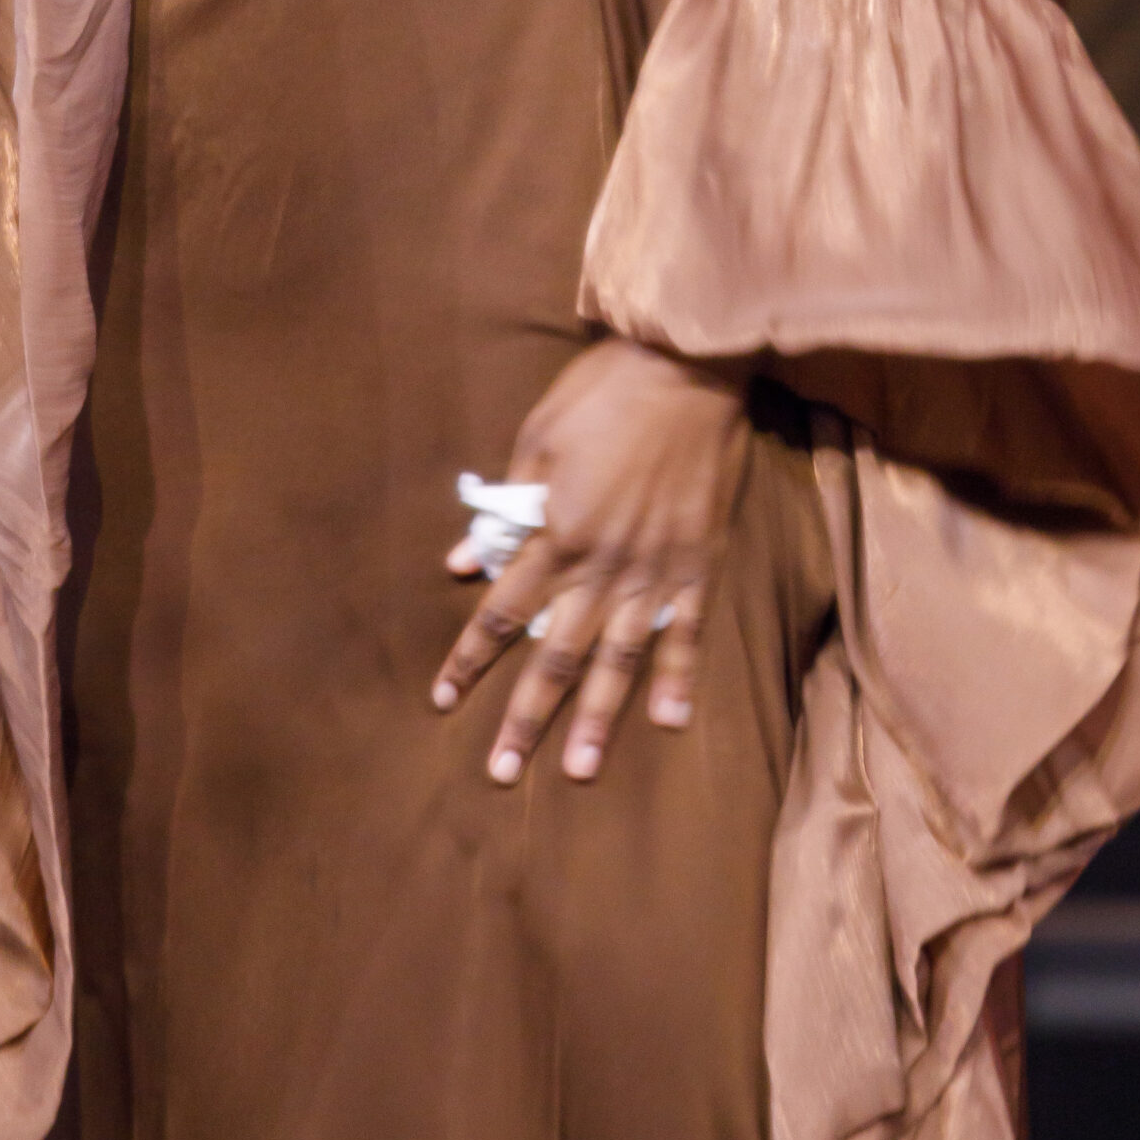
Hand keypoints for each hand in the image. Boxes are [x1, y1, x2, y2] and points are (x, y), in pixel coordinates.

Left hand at [434, 338, 750, 785]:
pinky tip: (669, 722)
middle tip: (501, 772)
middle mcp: (601, 565)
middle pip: (554, 654)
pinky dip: (679, 678)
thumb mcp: (537, 439)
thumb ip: (506, 505)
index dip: (469, 658)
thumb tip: (461, 561)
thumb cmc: (603, 393)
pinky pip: (686, 633)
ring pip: (617, 661)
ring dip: (595, 719)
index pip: (501, 611)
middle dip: (525, 716)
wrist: (688, 367)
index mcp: (556, 532)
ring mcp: (654, 570)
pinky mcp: (697, 563)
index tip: (443, 700)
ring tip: (578, 771)